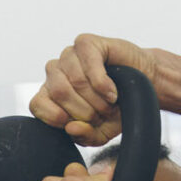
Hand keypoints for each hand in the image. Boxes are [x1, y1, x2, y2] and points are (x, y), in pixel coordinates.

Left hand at [28, 34, 159, 146]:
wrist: (144, 86)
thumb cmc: (118, 108)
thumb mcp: (101, 132)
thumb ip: (84, 136)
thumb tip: (70, 128)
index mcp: (51, 94)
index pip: (37, 104)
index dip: (57, 117)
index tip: (78, 123)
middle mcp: (56, 72)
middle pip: (58, 93)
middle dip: (84, 110)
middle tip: (102, 114)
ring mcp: (69, 55)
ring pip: (75, 80)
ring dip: (97, 98)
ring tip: (110, 103)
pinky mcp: (86, 43)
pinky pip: (89, 65)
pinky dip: (103, 84)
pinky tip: (112, 92)